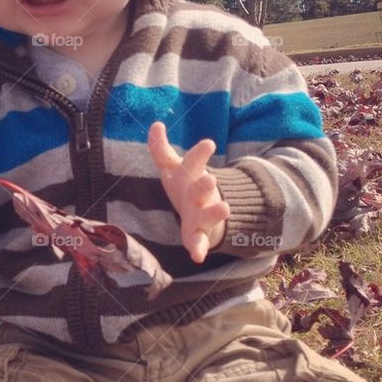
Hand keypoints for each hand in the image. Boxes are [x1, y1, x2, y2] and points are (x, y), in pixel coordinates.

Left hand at [148, 122, 229, 263]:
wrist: (206, 214)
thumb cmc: (185, 186)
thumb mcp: (172, 168)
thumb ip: (161, 149)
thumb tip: (155, 124)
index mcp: (190, 176)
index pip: (193, 162)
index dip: (199, 154)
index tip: (208, 143)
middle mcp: (198, 194)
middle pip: (201, 188)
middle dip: (205, 184)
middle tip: (210, 179)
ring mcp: (201, 214)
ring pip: (209, 213)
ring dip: (216, 212)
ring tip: (225, 209)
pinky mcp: (198, 234)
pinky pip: (198, 242)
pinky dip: (199, 248)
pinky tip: (197, 257)